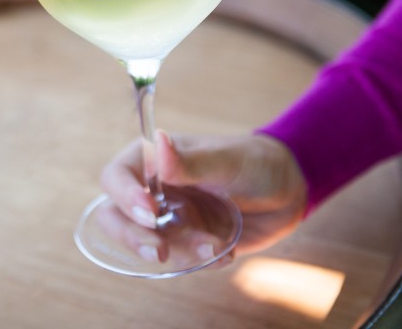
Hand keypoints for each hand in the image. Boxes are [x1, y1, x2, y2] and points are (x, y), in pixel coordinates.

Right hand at [100, 131, 307, 262]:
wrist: (287, 190)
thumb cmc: (254, 162)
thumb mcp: (226, 160)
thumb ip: (188, 161)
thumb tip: (158, 140)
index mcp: (151, 159)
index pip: (116, 177)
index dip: (124, 196)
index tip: (151, 213)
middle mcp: (152, 188)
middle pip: (114, 216)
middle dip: (132, 237)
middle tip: (160, 251)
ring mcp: (167, 216)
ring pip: (145, 243)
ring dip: (178, 251)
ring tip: (215, 245)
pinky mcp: (185, 240)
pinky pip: (177, 259)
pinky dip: (198, 261)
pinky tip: (226, 253)